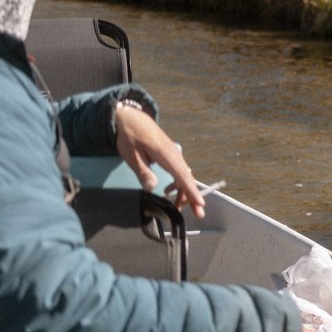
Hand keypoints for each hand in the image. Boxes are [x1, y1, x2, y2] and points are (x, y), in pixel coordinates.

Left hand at [113, 102, 206, 218]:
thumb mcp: (132, 155)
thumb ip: (143, 171)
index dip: (191, 192)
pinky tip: (169, 190)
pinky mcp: (170, 154)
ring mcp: (174, 154)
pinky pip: (179, 171)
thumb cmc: (130, 136)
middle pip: (187, 178)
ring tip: (177, 206)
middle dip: (193, 197)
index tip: (200, 204)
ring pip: (184, 175)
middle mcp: (174, 154)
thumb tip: (152, 188)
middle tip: (198, 214)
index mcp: (166, 155)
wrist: (131, 118)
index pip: (182, 176)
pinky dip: (179, 183)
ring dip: (184, 192)